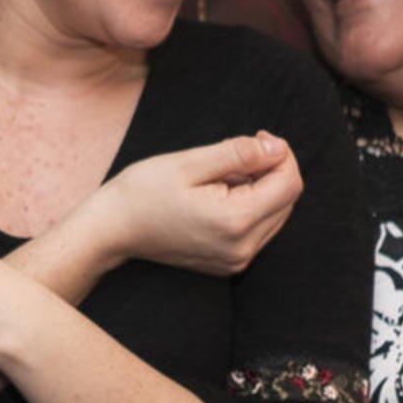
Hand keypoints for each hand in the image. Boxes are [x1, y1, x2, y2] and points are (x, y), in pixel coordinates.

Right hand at [61, 133, 300, 277]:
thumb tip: (278, 149)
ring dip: (263, 188)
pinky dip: (251, 206)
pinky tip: (222, 194)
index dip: (281, 154)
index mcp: (234, 221)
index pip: (289, 184)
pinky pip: (259, 230)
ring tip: (225, 173)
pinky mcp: (229, 264)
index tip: (257, 137)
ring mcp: (236, 261)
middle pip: (287, 200)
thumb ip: (239, 153)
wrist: (112, 229)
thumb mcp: (190, 162)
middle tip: (242, 149)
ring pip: (277, 215)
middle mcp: (242, 248)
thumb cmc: (144, 190)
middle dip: (273, 169)